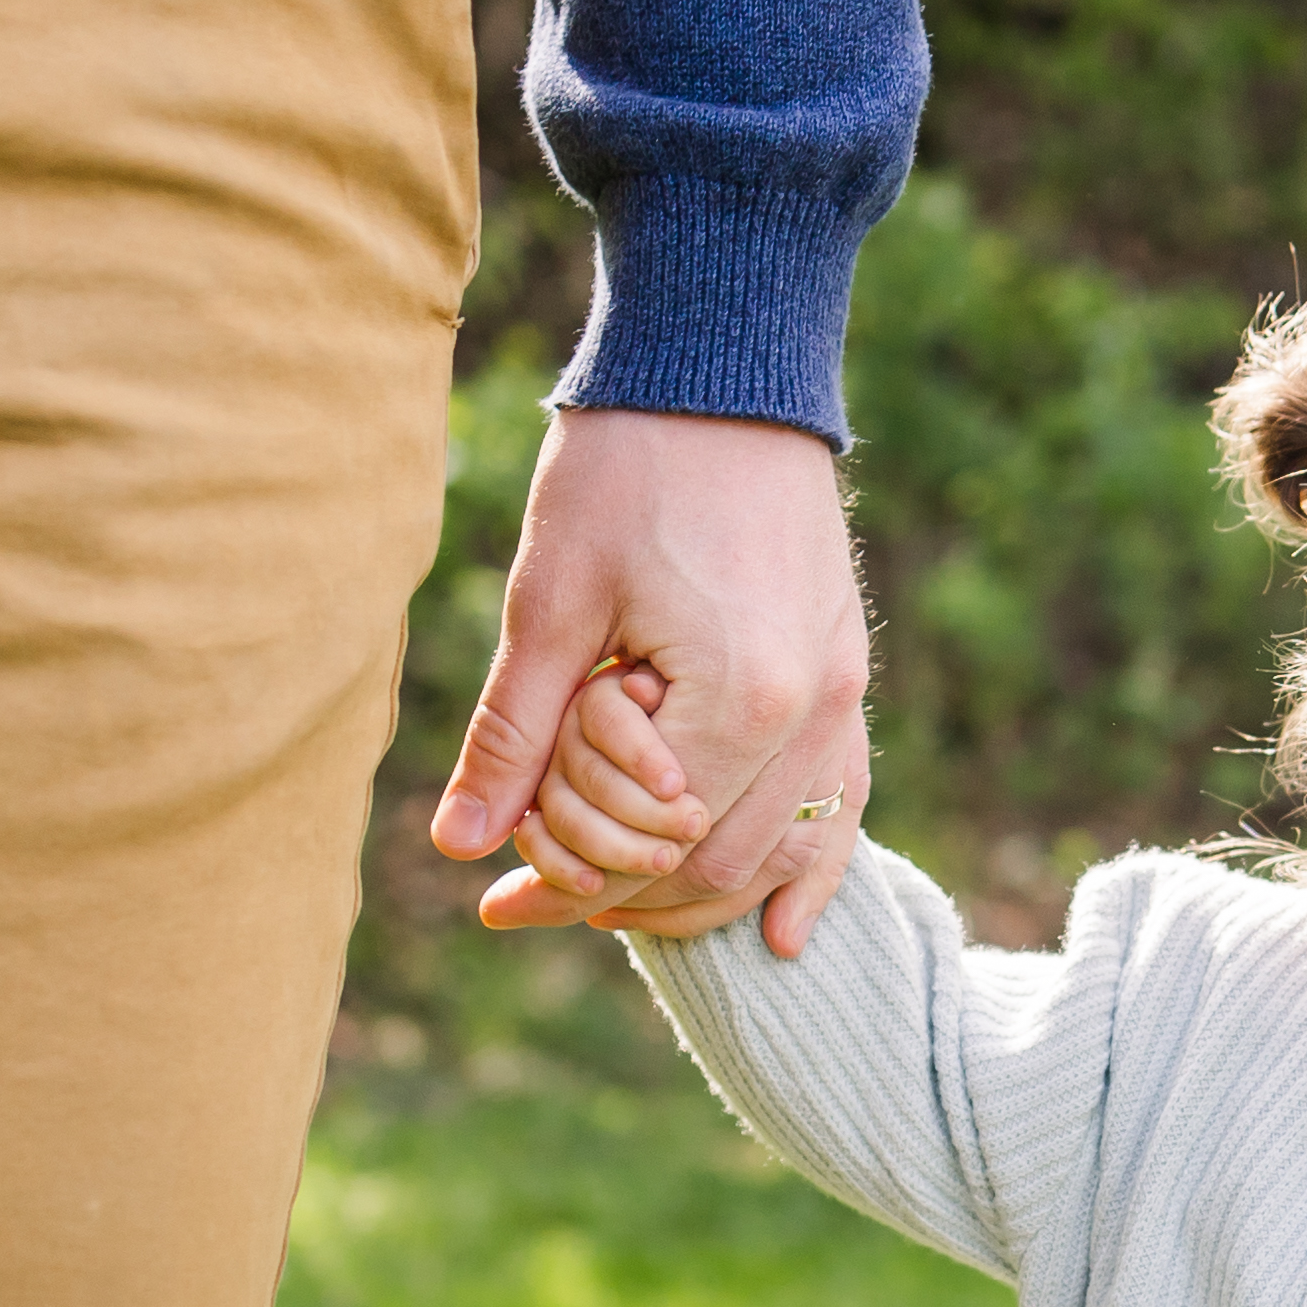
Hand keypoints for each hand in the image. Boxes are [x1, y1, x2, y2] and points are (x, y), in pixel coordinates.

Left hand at [426, 407, 869, 955]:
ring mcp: (843, 695)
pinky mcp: (848, 674)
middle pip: (713, 866)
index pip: (647, 848)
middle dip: (621, 896)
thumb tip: (458, 845)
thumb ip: (514, 734)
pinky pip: (839, 805)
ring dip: (696, 892)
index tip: (496, 898)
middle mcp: (811, 713)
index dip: (566, 884)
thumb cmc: (626, 467)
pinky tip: (781, 938)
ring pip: (777, 851)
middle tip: (534, 899)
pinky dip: (809, 873)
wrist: (721, 368)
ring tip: (613, 904)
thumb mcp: (550, 601)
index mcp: (738, 699)